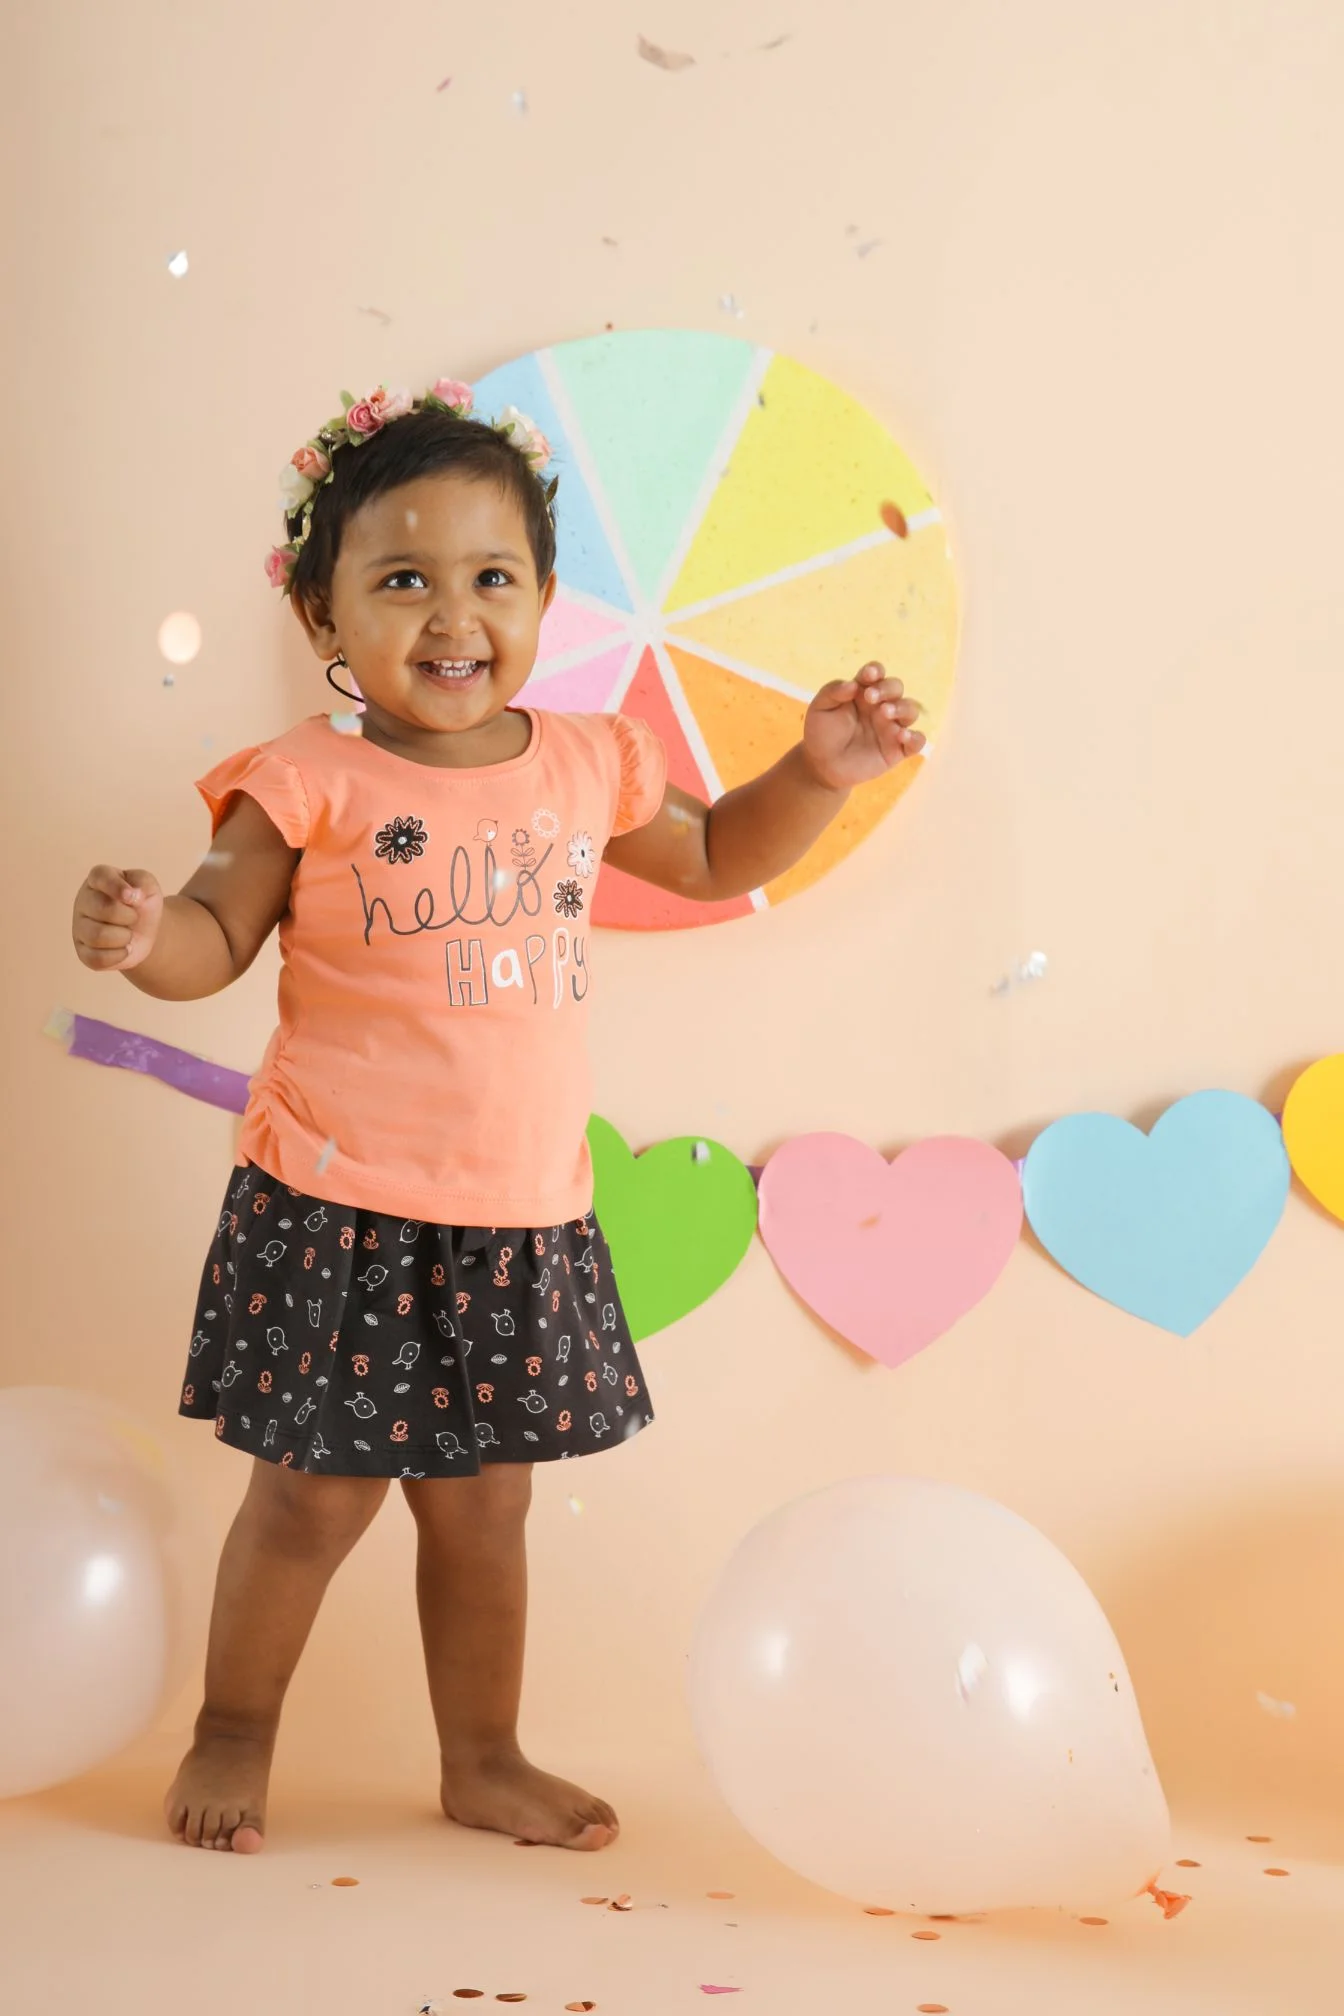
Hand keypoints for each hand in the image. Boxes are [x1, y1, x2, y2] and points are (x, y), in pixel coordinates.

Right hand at [72, 865, 164, 971]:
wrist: (145, 932)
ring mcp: (80, 927)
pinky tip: (125, 949)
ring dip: (123, 937)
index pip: (100, 876)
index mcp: (98, 879)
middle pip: (101, 909)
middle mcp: (83, 901)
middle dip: (127, 916)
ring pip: (96, 936)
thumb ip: (143, 882)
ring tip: (129, 934)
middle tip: (135, 917)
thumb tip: (133, 894)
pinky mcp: (83, 952)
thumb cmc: (143, 903)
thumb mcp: (149, 886)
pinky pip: (96, 958)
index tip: (134, 898)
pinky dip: (118, 956)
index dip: (116, 887)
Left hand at [802, 662, 926, 790]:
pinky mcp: (897, 750)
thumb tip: (852, 684)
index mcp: (863, 691)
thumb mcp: (819, 708)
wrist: (822, 766)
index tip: (867, 675)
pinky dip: (916, 738)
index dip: (875, 671)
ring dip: (901, 708)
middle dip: (887, 688)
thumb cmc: (821, 733)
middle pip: (896, 687)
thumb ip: (833, 692)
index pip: (876, 674)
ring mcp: (891, 727)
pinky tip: (903, 736)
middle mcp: (881, 706)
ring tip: (885, 713)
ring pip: (910, 710)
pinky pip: (917, 741)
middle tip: (870, 697)